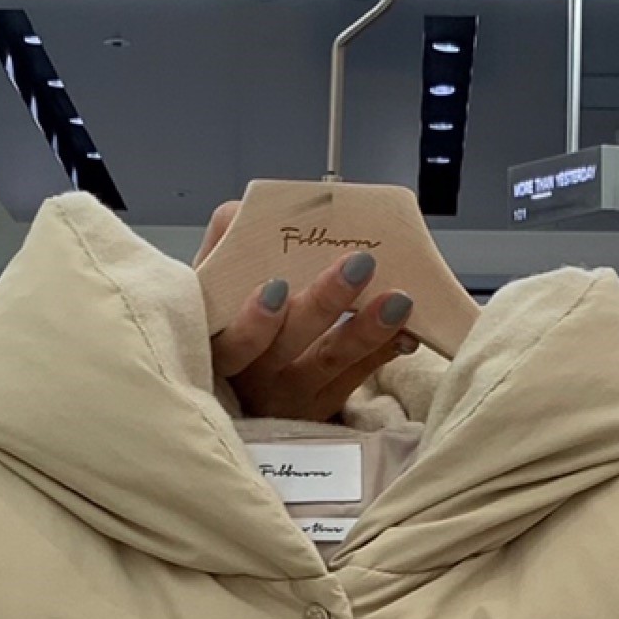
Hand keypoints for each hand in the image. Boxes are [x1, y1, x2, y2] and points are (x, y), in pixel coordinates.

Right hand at [198, 201, 419, 420]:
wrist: (248, 385)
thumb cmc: (231, 323)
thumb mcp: (212, 291)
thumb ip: (223, 248)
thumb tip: (244, 211)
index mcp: (222, 347)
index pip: (233, 341)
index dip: (253, 321)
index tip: (278, 288)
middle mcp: (254, 378)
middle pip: (287, 345)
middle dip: (323, 304)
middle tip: (359, 264)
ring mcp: (291, 397)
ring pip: (329, 361)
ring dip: (366, 328)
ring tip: (398, 299)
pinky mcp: (323, 406)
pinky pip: (357, 376)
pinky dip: (384, 349)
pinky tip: (407, 331)